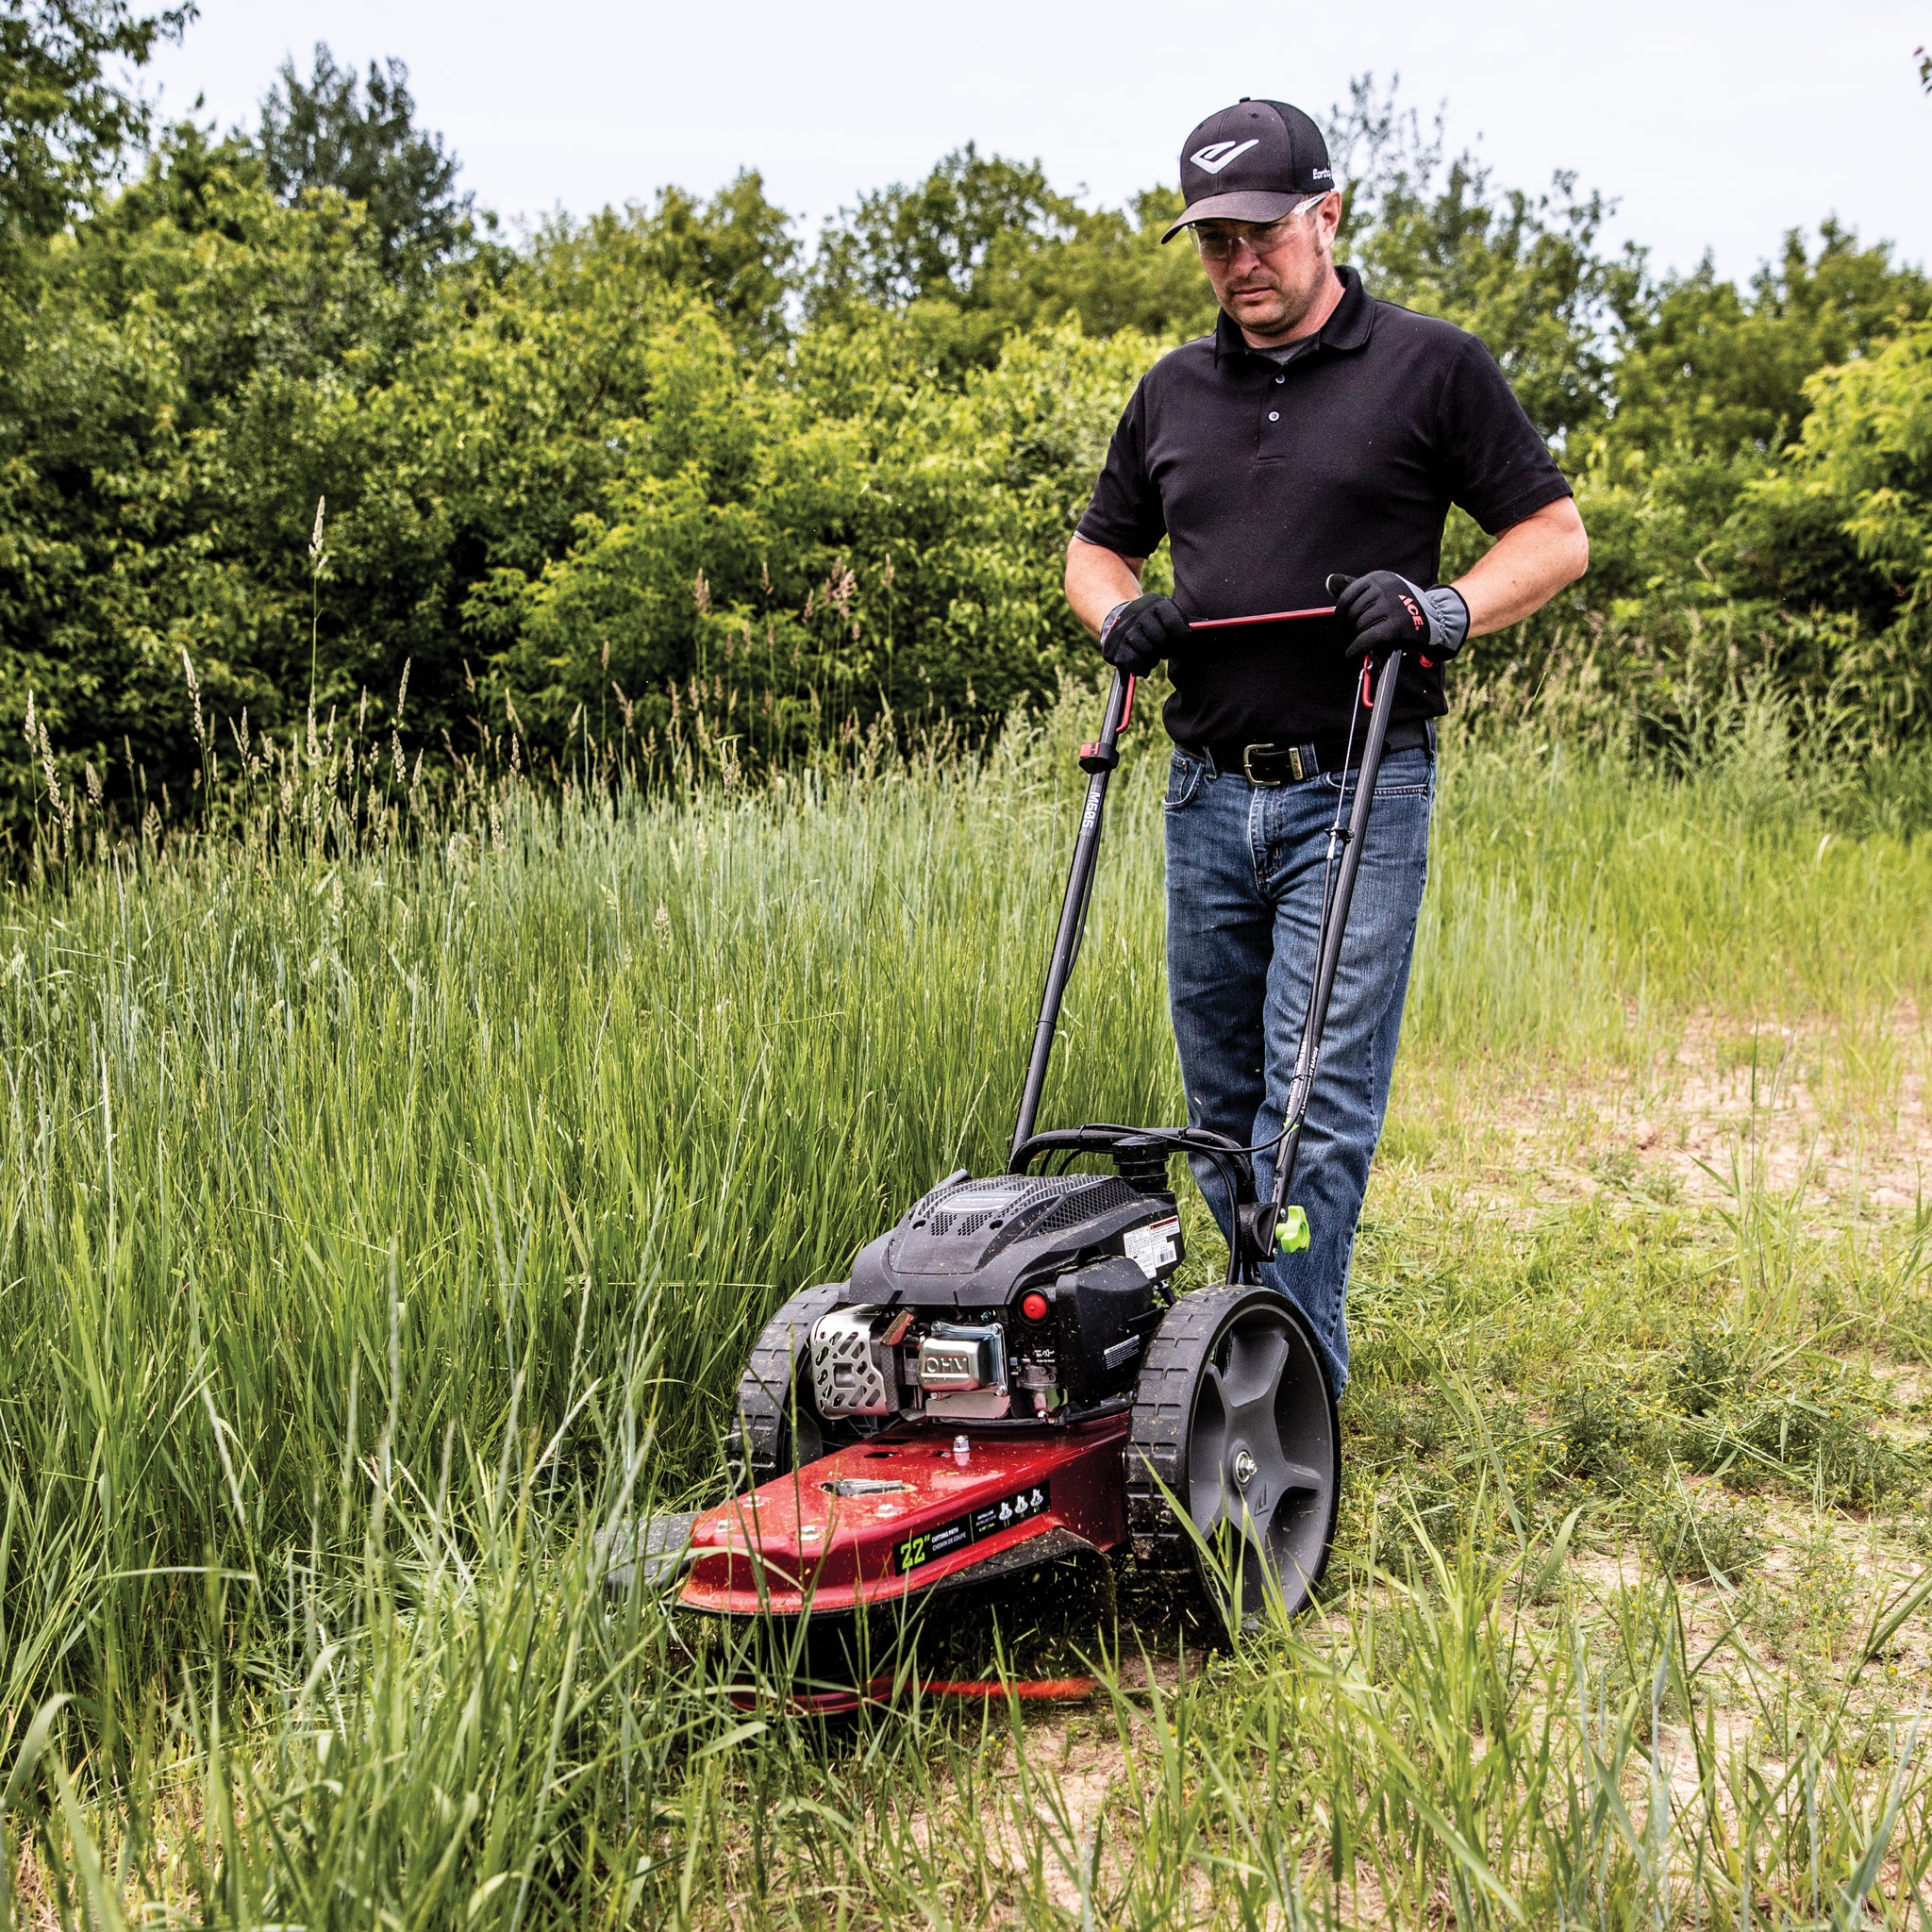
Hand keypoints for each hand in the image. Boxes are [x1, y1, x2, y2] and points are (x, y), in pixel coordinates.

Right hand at [1099, 593, 1189, 674]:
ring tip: (1154, 656)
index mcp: (1156, 603)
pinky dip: (1142, 667)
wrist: (1119, 618)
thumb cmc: (1154, 621)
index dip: (1182, 639)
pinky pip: (1133, 662)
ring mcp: (1124, 629)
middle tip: (1167, 652)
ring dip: (1154, 659)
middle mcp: (1138, 613)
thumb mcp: (1168, 614)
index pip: (1174, 623)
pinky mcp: (1114, 646)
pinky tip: (1144, 666)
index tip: (1184, 648)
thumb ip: (1186, 621)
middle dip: (1167, 650)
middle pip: (1160, 639)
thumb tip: (1210, 625)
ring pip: (1147, 651)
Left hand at [1330, 570, 1468, 661]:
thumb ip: (1355, 588)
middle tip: (1355, 635)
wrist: (1435, 617)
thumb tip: (1330, 581)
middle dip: (1350, 627)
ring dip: (1358, 638)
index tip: (1344, 623)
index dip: (1342, 614)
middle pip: (1352, 613)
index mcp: (1379, 578)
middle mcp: (1385, 589)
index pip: (1346, 596)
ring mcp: (1392, 606)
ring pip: (1359, 626)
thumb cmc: (1402, 606)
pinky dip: (1357, 648)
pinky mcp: (1397, 625)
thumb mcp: (1381, 591)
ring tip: (1364, 641)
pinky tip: (1353, 653)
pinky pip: (1367, 639)